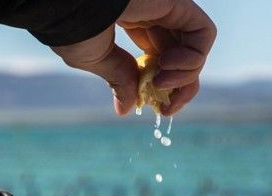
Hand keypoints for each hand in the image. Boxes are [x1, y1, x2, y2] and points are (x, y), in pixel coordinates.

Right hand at [51, 0, 216, 115]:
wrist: (67, 4)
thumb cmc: (73, 26)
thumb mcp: (96, 59)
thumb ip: (119, 80)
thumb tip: (126, 109)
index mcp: (136, 24)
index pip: (165, 58)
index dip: (168, 88)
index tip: (161, 109)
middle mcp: (156, 15)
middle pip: (185, 58)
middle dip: (180, 89)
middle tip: (166, 108)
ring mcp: (169, 9)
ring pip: (198, 50)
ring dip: (186, 77)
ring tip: (159, 82)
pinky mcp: (179, 4)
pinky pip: (204, 34)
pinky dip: (193, 58)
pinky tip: (167, 65)